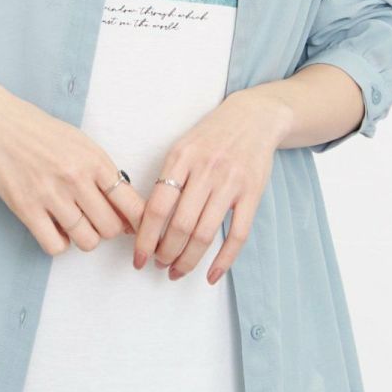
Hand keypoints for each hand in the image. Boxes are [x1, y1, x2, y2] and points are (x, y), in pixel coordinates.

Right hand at [0, 86, 147, 255]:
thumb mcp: (81, 143)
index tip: (134, 229)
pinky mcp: (26, 208)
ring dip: (84, 237)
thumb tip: (124, 210)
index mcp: (95, 160)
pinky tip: (54, 228)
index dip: (138, 223)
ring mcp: (51, 195)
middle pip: (111, 228)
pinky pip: (55, 246)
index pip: (132, 204)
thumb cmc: (40, 131)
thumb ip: (103, 174)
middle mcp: (77, 179)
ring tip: (73, 223)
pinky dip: (58, 243)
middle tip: (95, 220)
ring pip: (87, 241)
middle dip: (107, 229)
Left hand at [132, 90, 289, 282]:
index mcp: (181, 158)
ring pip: (206, 234)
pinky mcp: (253, 194)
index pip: (157, 207)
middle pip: (180, 225)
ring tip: (177, 271)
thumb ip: (167, 179)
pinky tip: (211, 274)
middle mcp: (205, 170)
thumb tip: (146, 221)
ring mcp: (231, 182)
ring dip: (188, 260)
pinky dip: (224, 260)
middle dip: (165, 253)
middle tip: (159, 265)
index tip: (138, 258)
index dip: (145, 238)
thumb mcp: (182, 147)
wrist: (254, 117)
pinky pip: (238, 234)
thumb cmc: (211, 136)